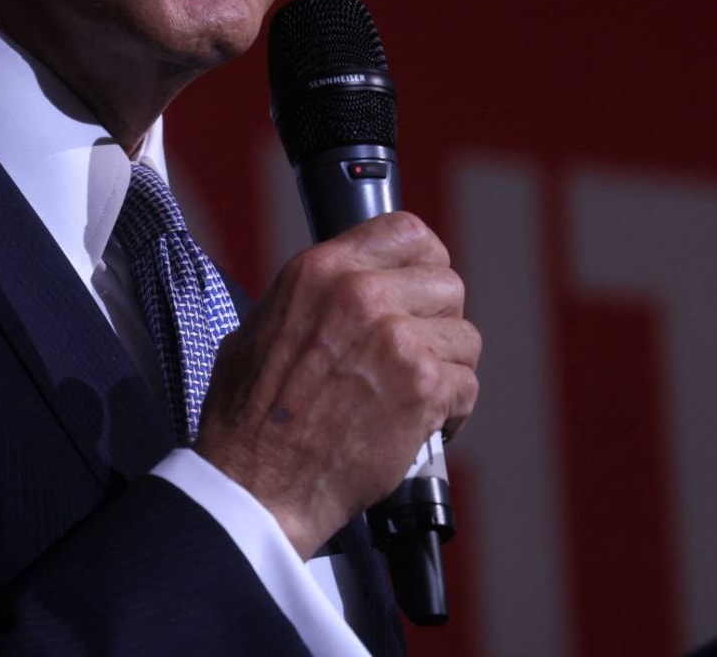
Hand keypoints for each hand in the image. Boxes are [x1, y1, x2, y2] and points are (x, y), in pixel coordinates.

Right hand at [194, 211, 479, 558]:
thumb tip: (342, 292)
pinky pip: (467, 385)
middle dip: (437, 321)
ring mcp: (396, 339)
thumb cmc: (250, 420)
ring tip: (414, 396)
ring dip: (447, 368)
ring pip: (464, 337)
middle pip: (446, 283)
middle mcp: (361, 294)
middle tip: (417, 353)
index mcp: (319, 272)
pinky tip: (421, 427)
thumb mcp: (259, 330)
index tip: (421, 286)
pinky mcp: (423, 388)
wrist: (256, 485)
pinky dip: (451, 412)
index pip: (405, 232)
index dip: (422, 262)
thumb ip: (312, 301)